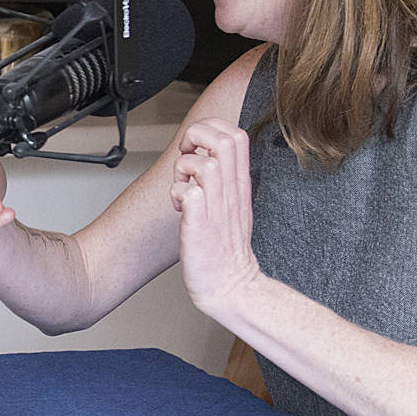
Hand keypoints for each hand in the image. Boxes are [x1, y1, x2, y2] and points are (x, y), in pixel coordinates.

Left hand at [169, 118, 262, 313]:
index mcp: (239, 184)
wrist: (230, 286)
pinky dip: (177, 193)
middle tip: (186, 158)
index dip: (210, 129)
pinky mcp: (200, 227)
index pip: (236, 135)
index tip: (195, 147)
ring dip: (183, 167)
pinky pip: (189, 194)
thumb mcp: (232, 203)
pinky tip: (178, 206)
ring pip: (204, 164)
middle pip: (224, 140)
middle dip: (196, 137)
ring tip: (181, 186)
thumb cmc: (224, 247)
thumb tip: (204, 153)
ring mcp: (216, 209)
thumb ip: (223, 176)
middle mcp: (230, 193)